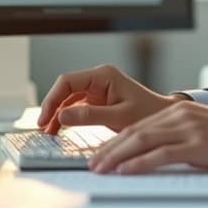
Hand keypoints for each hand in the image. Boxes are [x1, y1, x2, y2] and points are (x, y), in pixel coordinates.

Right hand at [36, 64, 181, 134]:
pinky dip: (67, 117)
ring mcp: (98, 89)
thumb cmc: (149, 114)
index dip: (53, 98)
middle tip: (43, 128)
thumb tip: (63, 115)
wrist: (164, 119)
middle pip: (65, 89)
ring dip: (58, 113)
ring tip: (49, 132)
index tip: (45, 117)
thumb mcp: (119, 117)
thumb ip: (90, 116)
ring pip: (68, 98)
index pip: (68, 81)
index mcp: (104, 76)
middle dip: (52, 107)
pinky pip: (76, 106)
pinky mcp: (99, 100)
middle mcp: (99, 79)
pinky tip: (60, 129)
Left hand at [88, 100, 207, 173]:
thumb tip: (160, 154)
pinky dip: (138, 163)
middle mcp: (180, 115)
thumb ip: (182, 137)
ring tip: (99, 169)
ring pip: (142, 141)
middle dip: (109, 149)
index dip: (117, 141)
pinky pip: (160, 154)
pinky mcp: (197, 144)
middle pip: (135, 131)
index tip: (101, 154)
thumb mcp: (205, 131)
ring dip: (116, 156)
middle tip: (92, 163)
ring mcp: (188, 128)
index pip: (140, 125)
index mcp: (180, 110)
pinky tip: (125, 170)